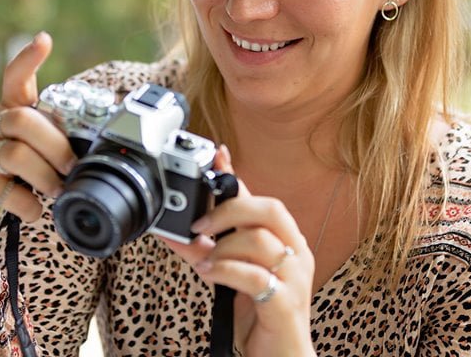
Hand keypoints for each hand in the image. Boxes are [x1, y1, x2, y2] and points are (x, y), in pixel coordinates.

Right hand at [0, 32, 74, 265]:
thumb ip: (51, 145)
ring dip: (46, 176)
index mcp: (10, 116)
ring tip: (56, 191)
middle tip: (72, 167)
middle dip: (56, 144)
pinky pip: (7, 192)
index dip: (27, 59)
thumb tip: (94, 155)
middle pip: (24, 119)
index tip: (43, 40)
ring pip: (17, 153)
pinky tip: (33, 210)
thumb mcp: (25, 151)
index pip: (15, 79)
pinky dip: (29, 206)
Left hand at [164, 146, 316, 356]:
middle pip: (269, 209)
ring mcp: (295, 277)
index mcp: (286, 241)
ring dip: (223, 247)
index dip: (237, 177)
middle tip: (200, 227)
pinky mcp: (285, 303)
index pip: (262, 199)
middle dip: (229, 209)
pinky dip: (226, 270)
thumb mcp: (230, 276)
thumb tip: (175, 231)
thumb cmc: (260, 315)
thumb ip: (208, 251)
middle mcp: (296, 253)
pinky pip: (256, 276)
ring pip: (260, 240)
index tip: (217, 156)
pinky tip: (210, 274)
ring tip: (204, 262)